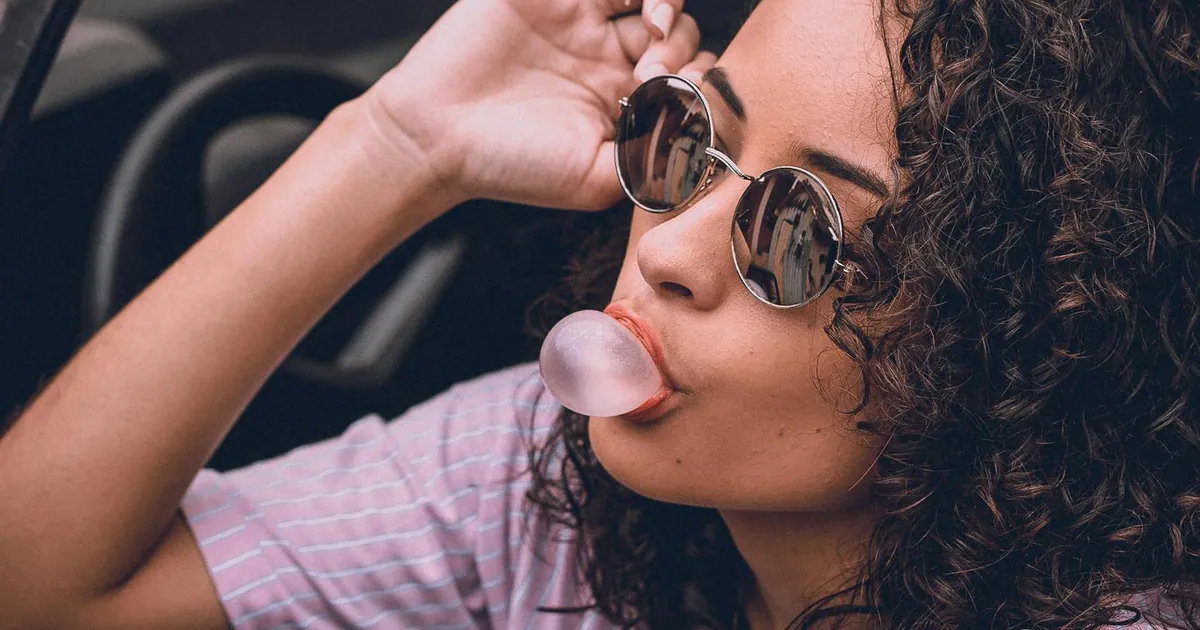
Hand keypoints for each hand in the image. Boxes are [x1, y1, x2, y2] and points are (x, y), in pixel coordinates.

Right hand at [361, 0, 717, 210]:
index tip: (673, 103)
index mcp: (625, 106)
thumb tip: (701, 135)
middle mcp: (610, 61)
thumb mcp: (596, 180)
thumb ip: (652, 158)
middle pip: (681, 36)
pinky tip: (637, 4)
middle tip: (651, 76)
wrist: (435, 134)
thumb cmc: (511, 165)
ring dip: (670, 9)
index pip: (688, 81)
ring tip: (654, 31)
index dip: (696, 86)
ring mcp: (584, 23)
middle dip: (683, 51)